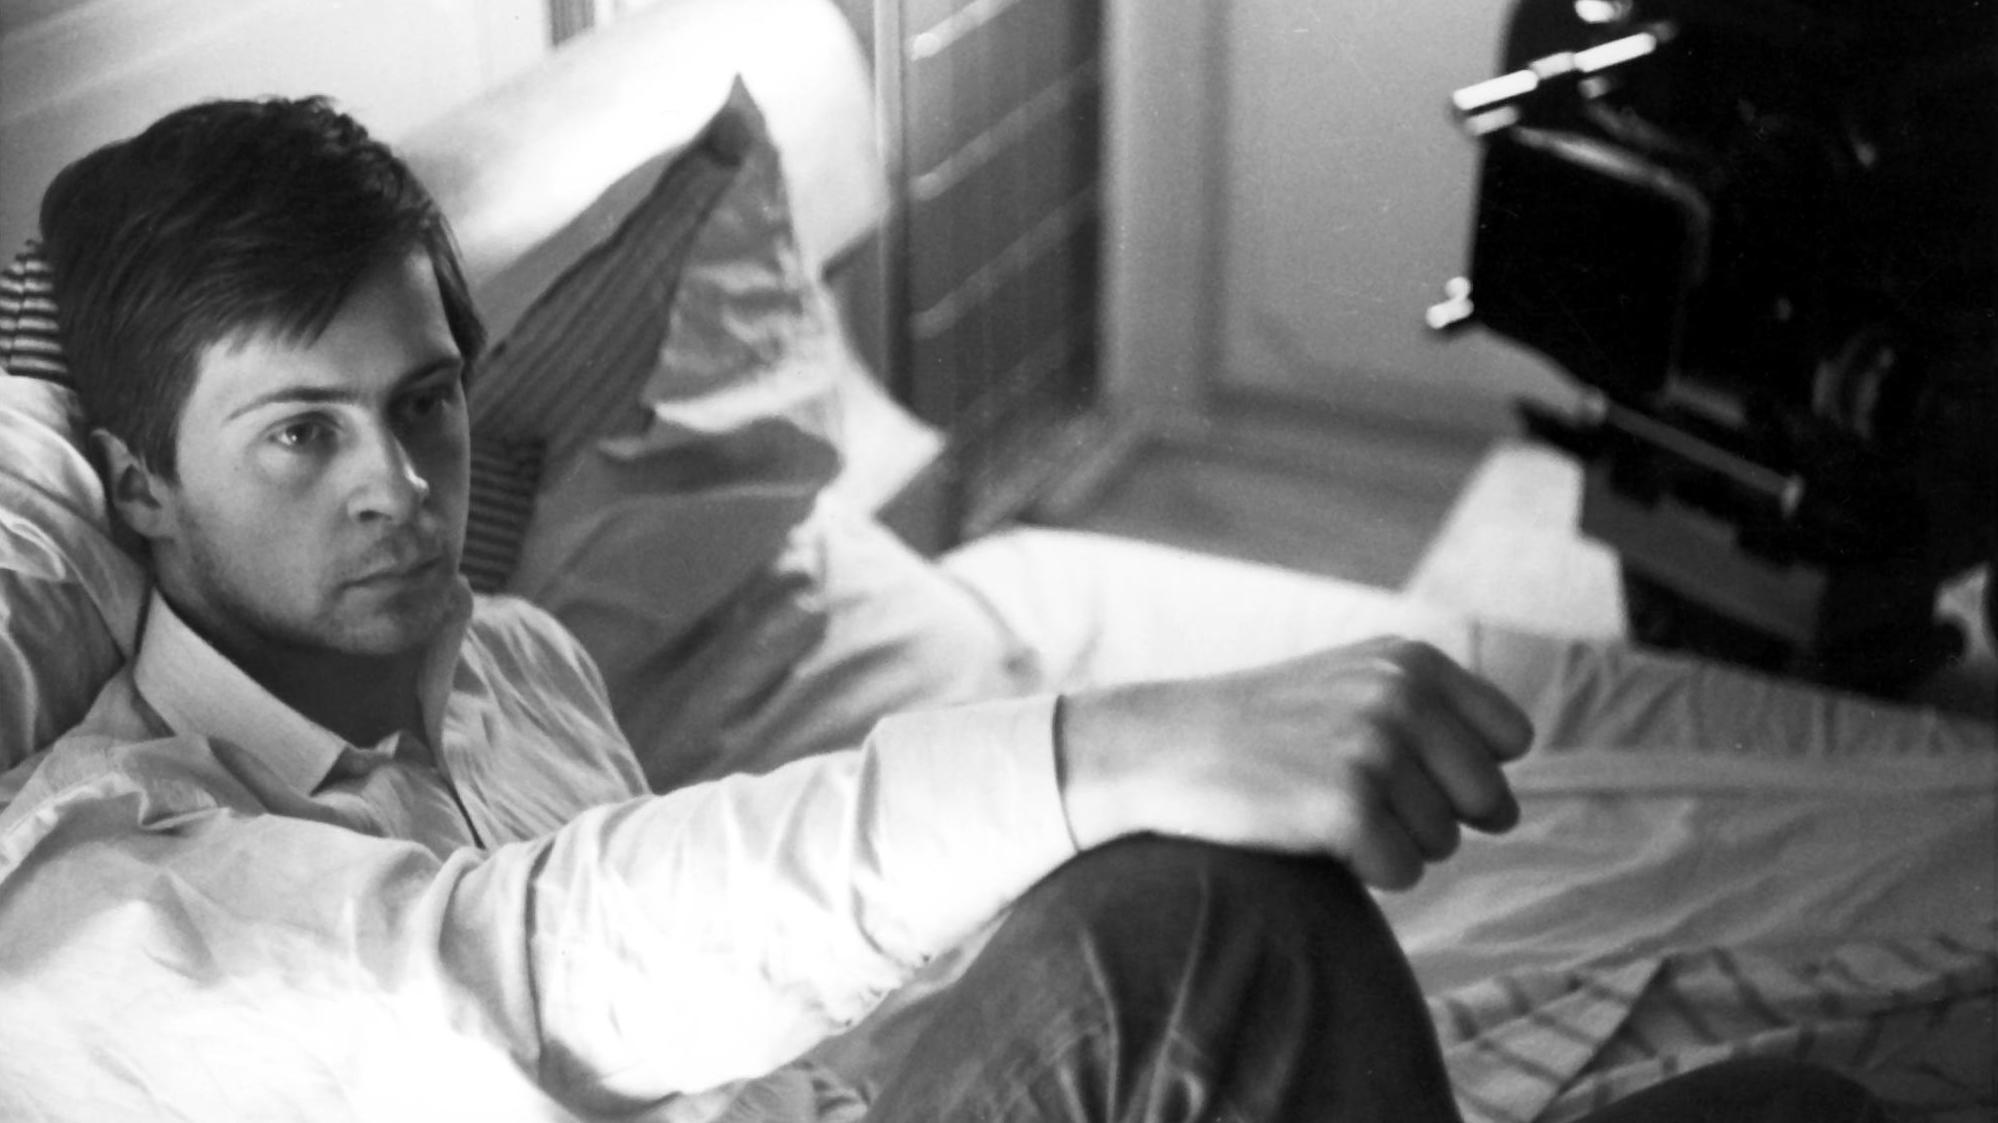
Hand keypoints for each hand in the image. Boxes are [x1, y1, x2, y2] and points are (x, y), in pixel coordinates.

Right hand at [1055, 637, 1532, 889]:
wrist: (1160, 747)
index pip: (1511, 739)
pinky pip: (1405, 873)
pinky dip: (1364, 871)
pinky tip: (1308, 834)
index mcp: (1414, 661)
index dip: (1465, 770)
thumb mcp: (1354, 690)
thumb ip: (1438, 725)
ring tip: (1318, 806)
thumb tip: (1510, 811)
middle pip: (1487, 797)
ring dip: (1391, 843)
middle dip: (1433, 814)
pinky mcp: (1346, 806)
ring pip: (1445, 842)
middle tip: (1352, 793)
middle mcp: (1403, 696)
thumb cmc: (1262, 731)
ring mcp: (1375, 749)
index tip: (1403, 768)